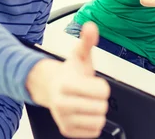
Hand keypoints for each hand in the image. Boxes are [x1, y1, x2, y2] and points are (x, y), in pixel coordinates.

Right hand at [27, 23, 109, 137]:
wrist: (51, 88)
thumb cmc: (70, 73)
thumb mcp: (80, 55)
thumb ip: (87, 41)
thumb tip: (91, 26)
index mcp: (67, 85)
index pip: (103, 92)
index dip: (102, 86)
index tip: (93, 83)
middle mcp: (62, 104)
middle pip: (102, 107)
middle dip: (100, 99)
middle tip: (90, 93)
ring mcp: (64, 119)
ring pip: (99, 121)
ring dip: (97, 112)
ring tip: (87, 103)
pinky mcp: (67, 131)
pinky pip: (94, 132)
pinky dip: (93, 123)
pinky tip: (85, 113)